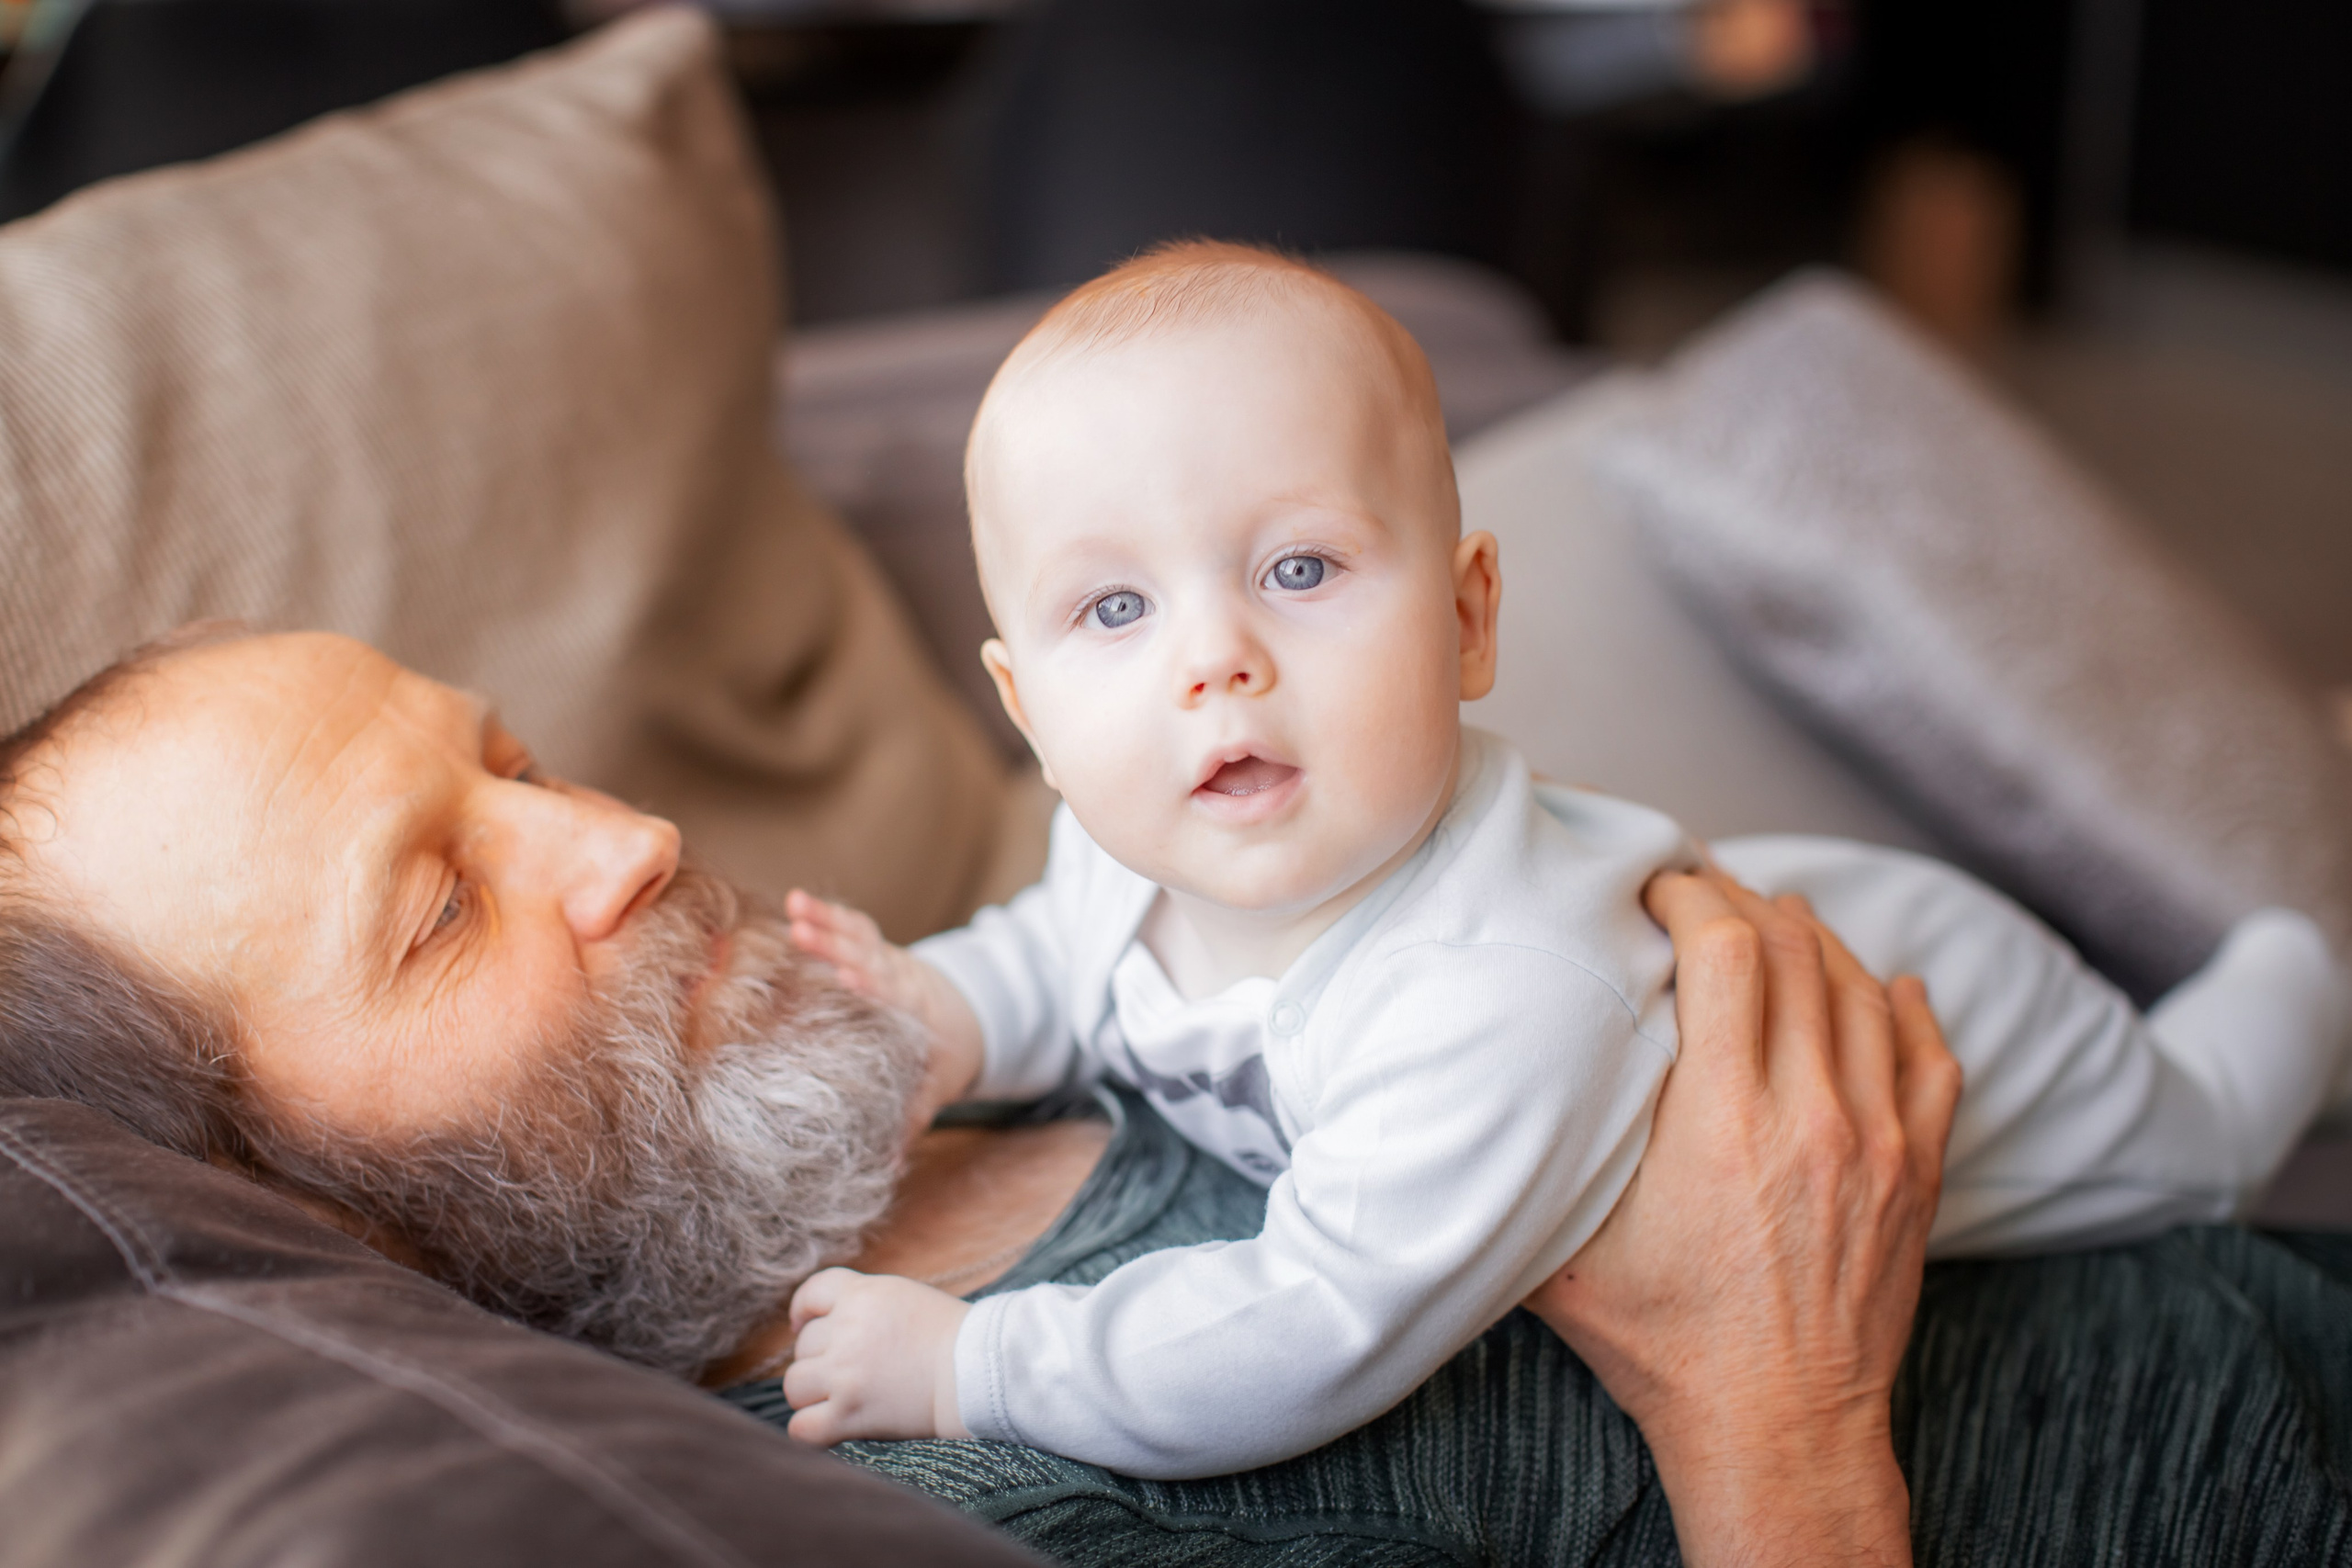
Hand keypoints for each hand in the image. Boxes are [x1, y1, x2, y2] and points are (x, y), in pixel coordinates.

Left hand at [783, 1268, 972, 1444]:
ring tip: (840, 1397)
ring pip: (795, 1384)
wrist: (981, 1372)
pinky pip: (802, 1428)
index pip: (812, 1293)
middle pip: (805, 1344)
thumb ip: (862, 1304)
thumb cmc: (952, 1337)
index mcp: (863, 1295)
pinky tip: (828, 1426)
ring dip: (813, 1392)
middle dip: (823, 1357)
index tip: (804, 1324)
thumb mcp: (904, 1298)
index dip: (803, 1310)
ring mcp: (845, 1373)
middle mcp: (848, 1330)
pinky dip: (810, 1430)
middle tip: (853, 1370)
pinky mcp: (849, 1413)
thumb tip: (817, 1325)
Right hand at [788, 890, 985, 1122]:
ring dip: (828, 920)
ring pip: (859, 933)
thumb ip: (911, 1122)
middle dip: (837, 944)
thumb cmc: (945, 1054)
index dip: (872, 984)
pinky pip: (852, 925)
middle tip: (803, 932)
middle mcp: (899, 977)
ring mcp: (885, 958)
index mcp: (913, 1009)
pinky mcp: (873, 948)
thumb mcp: (935, 1089)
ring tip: (795, 906)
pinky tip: (797, 904)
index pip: (891, 993)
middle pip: (868, 955)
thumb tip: (887, 1168)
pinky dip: (828, 913)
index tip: (850, 975)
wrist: (969, 1014)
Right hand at [1525, 866, 1961, 1567]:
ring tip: (1776, 924)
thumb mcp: (1565, 1254)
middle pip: (1796, 951)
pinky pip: (1931, 1056)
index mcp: (1724, 1121)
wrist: (1778, 1431)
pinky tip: (1886, 985)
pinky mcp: (1921, 1173)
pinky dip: (1906, 1007)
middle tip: (1704, 892)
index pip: (1726, 950)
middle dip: (1745, 901)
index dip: (1690, 895)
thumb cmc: (1664, 1347)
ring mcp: (1881, 1141)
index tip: (1658, 888)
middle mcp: (1813, 1115)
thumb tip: (1472, 1089)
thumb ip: (1533, 1164)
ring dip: (1817, 942)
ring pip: (1864, 990)